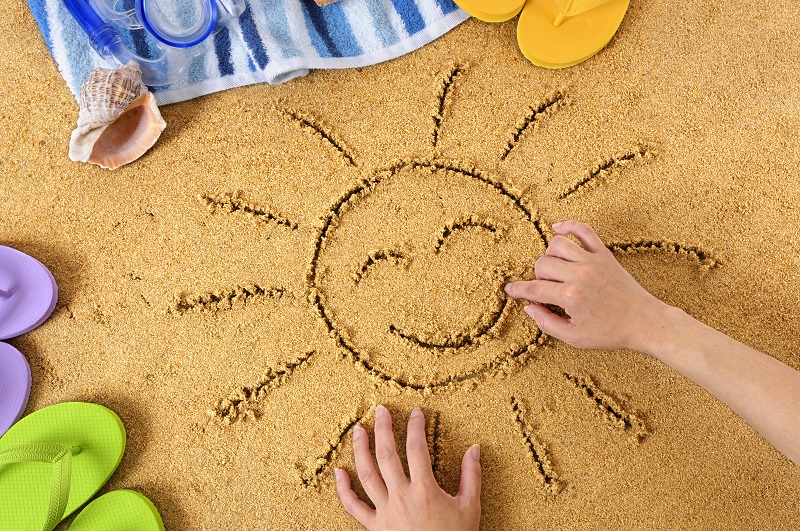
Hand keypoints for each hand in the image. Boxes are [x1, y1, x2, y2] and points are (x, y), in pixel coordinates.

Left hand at [335, 406, 480, 530]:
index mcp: (425, 490)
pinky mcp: (374, 528)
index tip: (416, 413)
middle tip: (380, 410)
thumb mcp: (470, 507)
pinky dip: (343, 490)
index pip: (417, 448)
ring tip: (358, 431)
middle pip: (387, 454)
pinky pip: (353, 507)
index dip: (415, 427)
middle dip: (383, 428)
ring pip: (367, 474)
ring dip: (360, 450)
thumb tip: (475, 448)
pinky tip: (338, 473)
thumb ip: (471, 475)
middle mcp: (401, 497)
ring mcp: (385, 512)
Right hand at [504, 220, 668, 351]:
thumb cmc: (610, 333)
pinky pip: (583, 230)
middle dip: (538, 277)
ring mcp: (592, 261)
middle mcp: (580, 275)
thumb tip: (529, 307)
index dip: (518, 290)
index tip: (509, 290)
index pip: (534, 288)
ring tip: (555, 269)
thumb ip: (547, 323)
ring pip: (557, 244)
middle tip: (547, 288)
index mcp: (570, 297)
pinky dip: (568, 225)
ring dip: (550, 256)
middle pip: (542, 264)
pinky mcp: (604, 254)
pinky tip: (558, 229)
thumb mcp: (574, 338)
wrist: (644, 323)